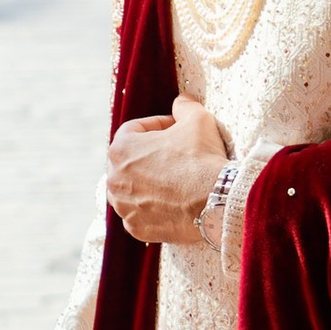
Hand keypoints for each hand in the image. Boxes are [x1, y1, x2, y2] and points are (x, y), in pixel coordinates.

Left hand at [103, 92, 226, 248]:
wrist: (216, 201)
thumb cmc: (202, 158)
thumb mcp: (197, 120)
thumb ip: (184, 107)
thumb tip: (182, 102)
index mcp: (120, 149)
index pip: (134, 130)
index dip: (158, 125)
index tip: (176, 128)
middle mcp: (114, 179)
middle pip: (130, 161)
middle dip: (151, 155)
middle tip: (177, 154)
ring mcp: (123, 206)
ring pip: (132, 189)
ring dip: (149, 183)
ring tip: (175, 180)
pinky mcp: (137, 228)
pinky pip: (140, 214)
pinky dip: (153, 208)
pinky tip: (173, 203)